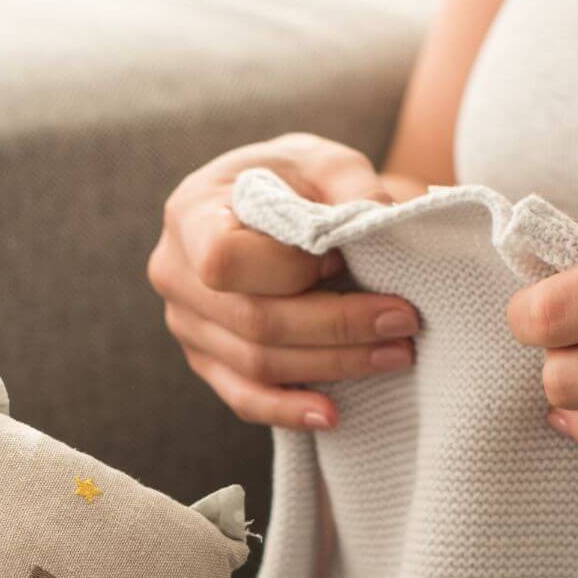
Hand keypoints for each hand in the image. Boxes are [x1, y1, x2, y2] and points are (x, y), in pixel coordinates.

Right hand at [146, 133, 420, 428]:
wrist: (273, 207)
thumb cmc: (296, 181)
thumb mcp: (325, 162)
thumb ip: (353, 185)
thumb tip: (384, 221)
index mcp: (190, 215)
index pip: (225, 261)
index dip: (289, 269)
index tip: (342, 259)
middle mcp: (174, 275)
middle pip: (255, 321)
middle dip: (337, 327)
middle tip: (403, 321)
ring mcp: (187, 326)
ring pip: (258, 365)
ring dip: (333, 366)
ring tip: (396, 354)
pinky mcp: (208, 362)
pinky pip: (244, 399)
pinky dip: (289, 411)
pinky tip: (333, 415)